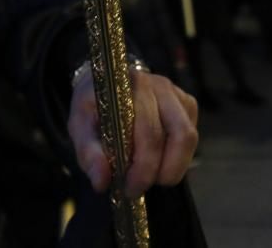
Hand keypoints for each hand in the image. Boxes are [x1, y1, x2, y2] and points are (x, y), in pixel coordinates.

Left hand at [68, 68, 198, 198]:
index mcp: (129, 88)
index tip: (129, 188)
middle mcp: (157, 85)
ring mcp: (175, 93)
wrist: (106, 82)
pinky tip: (159, 160)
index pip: (147, 131)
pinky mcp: (187, 103)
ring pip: (188, 136)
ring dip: (173, 167)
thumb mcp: (79, 126)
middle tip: (137, 188)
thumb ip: (88, 153)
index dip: (143, 166)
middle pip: (174, 135)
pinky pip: (192, 135)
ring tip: (152, 178)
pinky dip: (179, 156)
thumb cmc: (93, 106)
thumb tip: (101, 182)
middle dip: (157, 171)